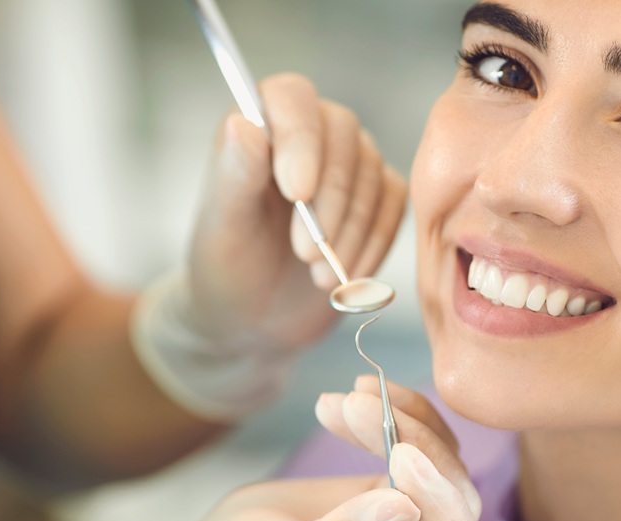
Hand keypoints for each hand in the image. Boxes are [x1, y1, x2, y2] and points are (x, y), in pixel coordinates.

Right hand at [168, 376, 486, 520]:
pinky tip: (356, 394)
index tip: (398, 455)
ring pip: (443, 464)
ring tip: (347, 397)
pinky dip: (398, 413)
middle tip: (355, 405)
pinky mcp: (393, 489)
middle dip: (414, 444)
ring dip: (404, 420)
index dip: (445, 509)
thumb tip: (406, 506)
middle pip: (455, 500)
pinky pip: (420, 446)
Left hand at [186, 73, 406, 351]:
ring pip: (374, 171)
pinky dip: (375, 243)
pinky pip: (395, 205)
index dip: (302, 137)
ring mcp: (346, 167)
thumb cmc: (227, 270)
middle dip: (331, 198)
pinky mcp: (376, 201)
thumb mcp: (224, 228)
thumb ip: (234, 174)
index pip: (293, 97)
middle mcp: (308, 136)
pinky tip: (348, 275)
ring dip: (352, 229)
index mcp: (260, 127)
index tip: (297, 193)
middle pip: (344, 133)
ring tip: (319, 275)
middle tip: (304, 253)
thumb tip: (243, 123)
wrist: (254, 323)